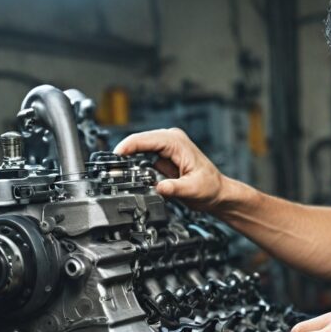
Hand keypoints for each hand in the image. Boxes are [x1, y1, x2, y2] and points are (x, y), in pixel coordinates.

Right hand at [114, 128, 229, 210]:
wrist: (217, 193)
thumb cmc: (210, 187)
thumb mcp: (193, 189)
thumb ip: (175, 188)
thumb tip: (159, 188)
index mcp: (176, 142)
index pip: (145, 139)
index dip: (127, 147)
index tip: (115, 156)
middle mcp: (170, 140)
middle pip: (138, 142)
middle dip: (125, 155)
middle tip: (113, 170)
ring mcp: (166, 147)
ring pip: (139, 151)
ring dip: (131, 163)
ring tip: (125, 176)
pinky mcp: (163, 157)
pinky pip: (144, 160)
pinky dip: (138, 168)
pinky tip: (138, 178)